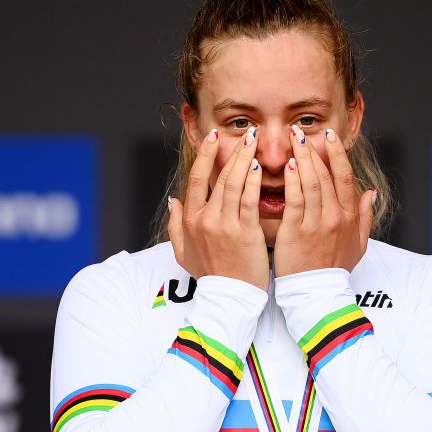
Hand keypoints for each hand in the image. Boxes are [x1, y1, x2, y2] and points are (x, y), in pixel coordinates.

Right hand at [168, 126, 269, 290]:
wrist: (228, 299)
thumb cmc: (210, 275)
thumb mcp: (183, 252)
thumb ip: (176, 225)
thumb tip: (173, 201)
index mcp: (191, 220)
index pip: (196, 179)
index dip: (206, 155)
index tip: (215, 137)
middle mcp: (205, 219)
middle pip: (218, 176)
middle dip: (233, 151)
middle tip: (247, 133)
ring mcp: (224, 225)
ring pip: (234, 183)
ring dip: (244, 158)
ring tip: (256, 141)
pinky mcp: (245, 233)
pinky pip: (248, 201)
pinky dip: (252, 181)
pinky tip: (258, 166)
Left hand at [273, 125, 375, 276]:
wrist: (317, 293)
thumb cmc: (334, 269)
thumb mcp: (359, 245)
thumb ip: (365, 217)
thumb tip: (371, 193)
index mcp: (350, 217)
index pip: (345, 177)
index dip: (336, 154)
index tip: (328, 136)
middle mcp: (336, 217)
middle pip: (326, 175)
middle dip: (314, 149)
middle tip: (300, 131)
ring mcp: (317, 224)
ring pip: (311, 183)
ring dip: (302, 158)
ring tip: (292, 140)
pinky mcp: (297, 232)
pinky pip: (296, 200)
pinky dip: (293, 181)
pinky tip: (289, 165)